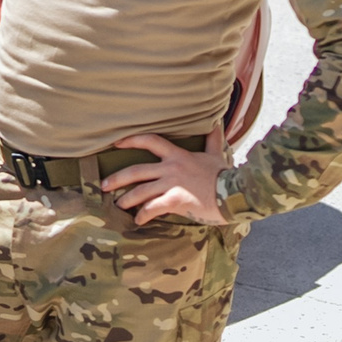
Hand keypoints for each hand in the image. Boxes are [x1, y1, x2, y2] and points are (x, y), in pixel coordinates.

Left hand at [101, 134, 228, 225]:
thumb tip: (215, 121)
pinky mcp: (176, 200)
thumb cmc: (225, 175)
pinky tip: (138, 221)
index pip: (150, 140)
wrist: (237, 193)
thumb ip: (212, 138)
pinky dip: (143, 215)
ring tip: (118, 205)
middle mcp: (171, 168)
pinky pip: (153, 208)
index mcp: (178, 155)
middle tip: (104, 185)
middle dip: (117, 178)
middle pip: (136, 170)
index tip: (116, 143)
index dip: (131, 140)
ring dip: (126, 199)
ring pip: (140, 191)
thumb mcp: (217, 153)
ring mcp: (173, 184)